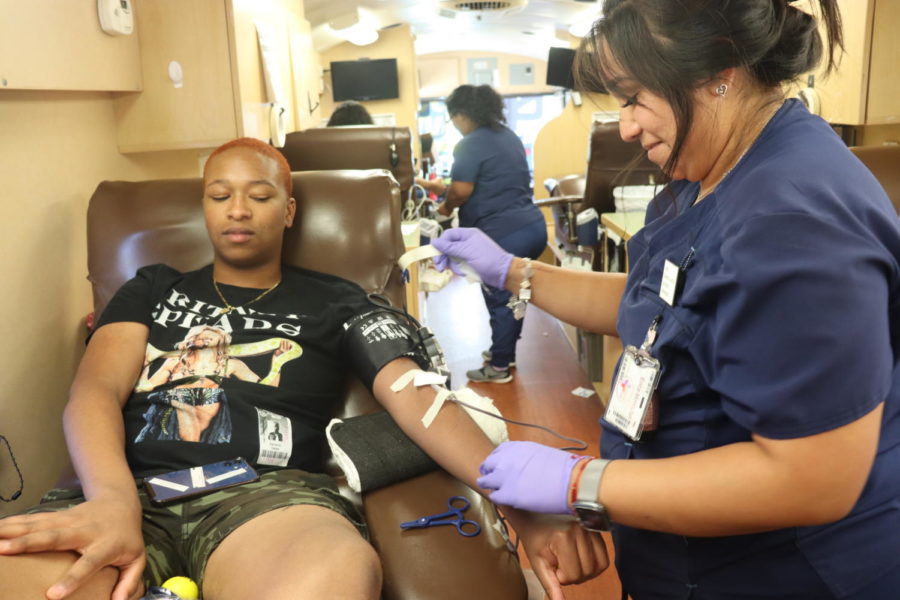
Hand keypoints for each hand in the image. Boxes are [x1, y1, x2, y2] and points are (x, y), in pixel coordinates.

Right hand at [0, 497, 145, 599]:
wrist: (121, 503)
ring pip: (39, 525)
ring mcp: (69, 520)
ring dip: (13, 530)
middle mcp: (85, 531)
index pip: (88, 564)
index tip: (52, 595)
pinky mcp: (58, 515)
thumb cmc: (127, 537)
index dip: (72, 579)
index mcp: (105, 545)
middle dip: (29, 543)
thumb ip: (130, 581)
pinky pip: (33, 519)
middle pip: (55, 537)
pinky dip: (14, 522)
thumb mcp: (136, 559)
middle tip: (4, 549)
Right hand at [431, 228, 513, 288]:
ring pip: (451, 257)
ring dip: (451, 265)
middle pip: (448, 247)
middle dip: (443, 257)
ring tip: (457, 272)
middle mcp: (466, 241)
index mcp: (467, 234)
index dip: (440, 244)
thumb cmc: (487, 259)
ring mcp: (468, 252)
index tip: (436, 256)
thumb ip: (450, 247)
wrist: (503, 273)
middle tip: (440, 268)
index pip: (448, 235)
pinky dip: (458, 269)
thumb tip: (434, 241)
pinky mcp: (469, 262)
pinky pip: (458, 264)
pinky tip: (463, 273)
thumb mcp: (467, 252)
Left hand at [478, 441, 587, 513]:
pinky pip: (494, 496)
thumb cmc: (564, 468)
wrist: (572, 481)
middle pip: (487, 464)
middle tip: (489, 478)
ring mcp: (505, 477)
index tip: (497, 465)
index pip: (498, 451)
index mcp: (517, 447)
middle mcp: (507, 459)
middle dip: (487, 471)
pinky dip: (497, 498)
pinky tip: (503, 500)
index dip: (497, 460)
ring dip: (488, 485)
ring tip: (492, 490)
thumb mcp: (541, 453)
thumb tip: (524, 466)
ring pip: (485, 481)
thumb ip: (526, 458)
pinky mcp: (508, 494)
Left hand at [508, 511, 609, 599]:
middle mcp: (580, 530)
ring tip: (569, 561)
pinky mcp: (596, 529)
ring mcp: (590, 528)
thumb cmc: (535, 538)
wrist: (536, 514)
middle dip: (573, 575)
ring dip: (584, 570)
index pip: (573, 575)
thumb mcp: (537, 562)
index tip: (552, 566)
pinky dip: (594, 564)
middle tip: (560, 564)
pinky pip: (604, 557)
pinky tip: (580, 558)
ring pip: (598, 567)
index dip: (561, 577)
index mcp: (563, 537)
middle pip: (587, 572)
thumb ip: (550, 584)